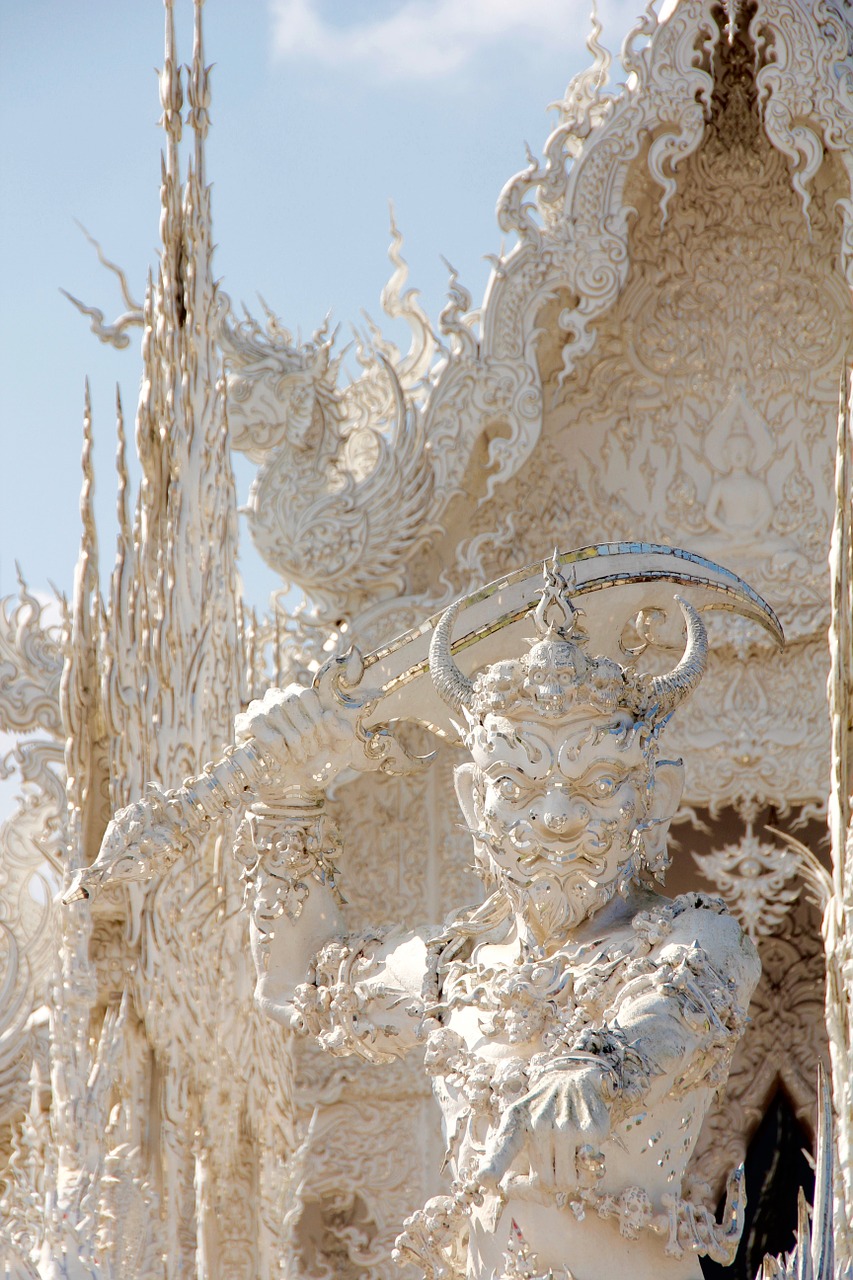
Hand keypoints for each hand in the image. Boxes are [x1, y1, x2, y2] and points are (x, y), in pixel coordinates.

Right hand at [234, 684, 359, 785]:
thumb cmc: (319, 762)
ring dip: (291, 740)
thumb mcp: (341, 748)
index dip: (316, 719)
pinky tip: (283, 758)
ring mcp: (259, 709)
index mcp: (302, 696)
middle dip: (305, 732)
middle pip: (289, 701)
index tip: (323, 740)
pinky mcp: (244, 726)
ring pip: (273, 712)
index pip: (306, 695)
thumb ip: (343, 732)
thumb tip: (328, 715)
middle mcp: (278, 697)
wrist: (297, 786)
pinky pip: (257, 726)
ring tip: (299, 757)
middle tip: (311, 752)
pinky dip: (275, 745)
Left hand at [477, 1063, 610, 1195]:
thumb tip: (495, 1185)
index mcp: (518, 1120)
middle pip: (544, 1182)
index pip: (505, 1145)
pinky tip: (583, 1148)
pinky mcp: (591, 1131)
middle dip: (550, 1181)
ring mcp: (567, 1127)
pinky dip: (587, 1170)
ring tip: (567, 1156)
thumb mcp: (517, 1119)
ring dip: (569, 1178)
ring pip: (566, 1182)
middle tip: (554, 1162)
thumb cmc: (541, 1108)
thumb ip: (506, 1152)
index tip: (484, 1178)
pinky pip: (589, 1173)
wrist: (574, 1078)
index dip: (494, 1164)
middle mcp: (541, 1123)